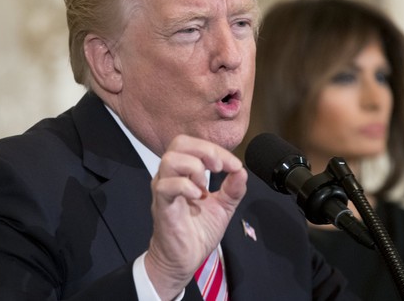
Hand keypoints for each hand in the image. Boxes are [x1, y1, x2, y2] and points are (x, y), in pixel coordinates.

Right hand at [144, 134, 247, 298]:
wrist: (185, 259)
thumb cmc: (197, 231)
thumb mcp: (223, 206)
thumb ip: (233, 188)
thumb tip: (242, 170)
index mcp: (183, 172)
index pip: (195, 145)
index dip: (217, 150)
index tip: (234, 165)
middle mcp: (170, 176)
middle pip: (179, 143)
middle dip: (205, 150)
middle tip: (219, 167)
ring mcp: (164, 189)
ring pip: (170, 159)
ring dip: (194, 167)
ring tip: (205, 185)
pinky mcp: (162, 206)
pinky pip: (166, 186)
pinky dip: (186, 186)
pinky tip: (199, 197)